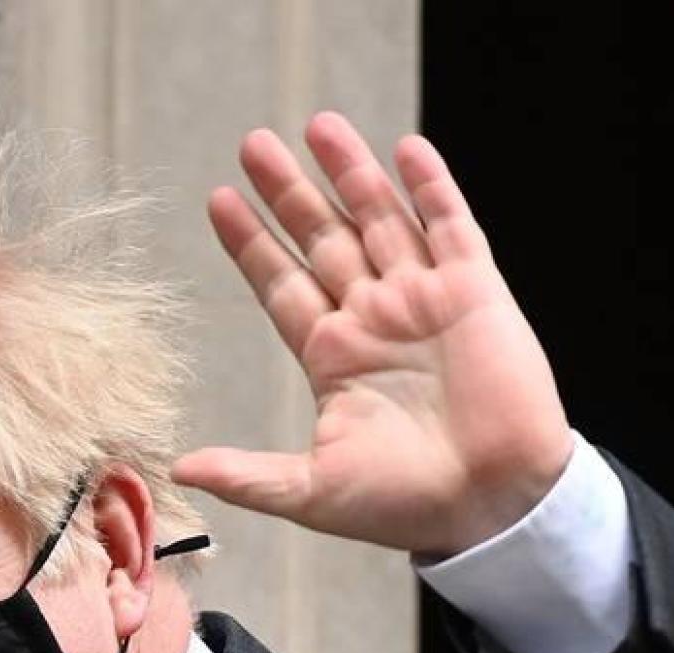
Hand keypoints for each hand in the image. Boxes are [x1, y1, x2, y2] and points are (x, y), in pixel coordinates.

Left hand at [171, 112, 572, 558]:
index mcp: (333, 357)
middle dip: (288, 192)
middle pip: (323, 239)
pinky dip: (432, 189)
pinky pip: (452, 228)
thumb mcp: (313, 492)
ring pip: (381, 220)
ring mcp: (425, 300)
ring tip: (318, 125)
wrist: (492, 506)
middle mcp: (374, 319)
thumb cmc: (406, 504)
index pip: (281, 285)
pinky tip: (406, 149)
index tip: (219, 201)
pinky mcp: (477, 294)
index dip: (252, 244)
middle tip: (252, 146)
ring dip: (351, 173)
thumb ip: (249, 475)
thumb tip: (181, 468)